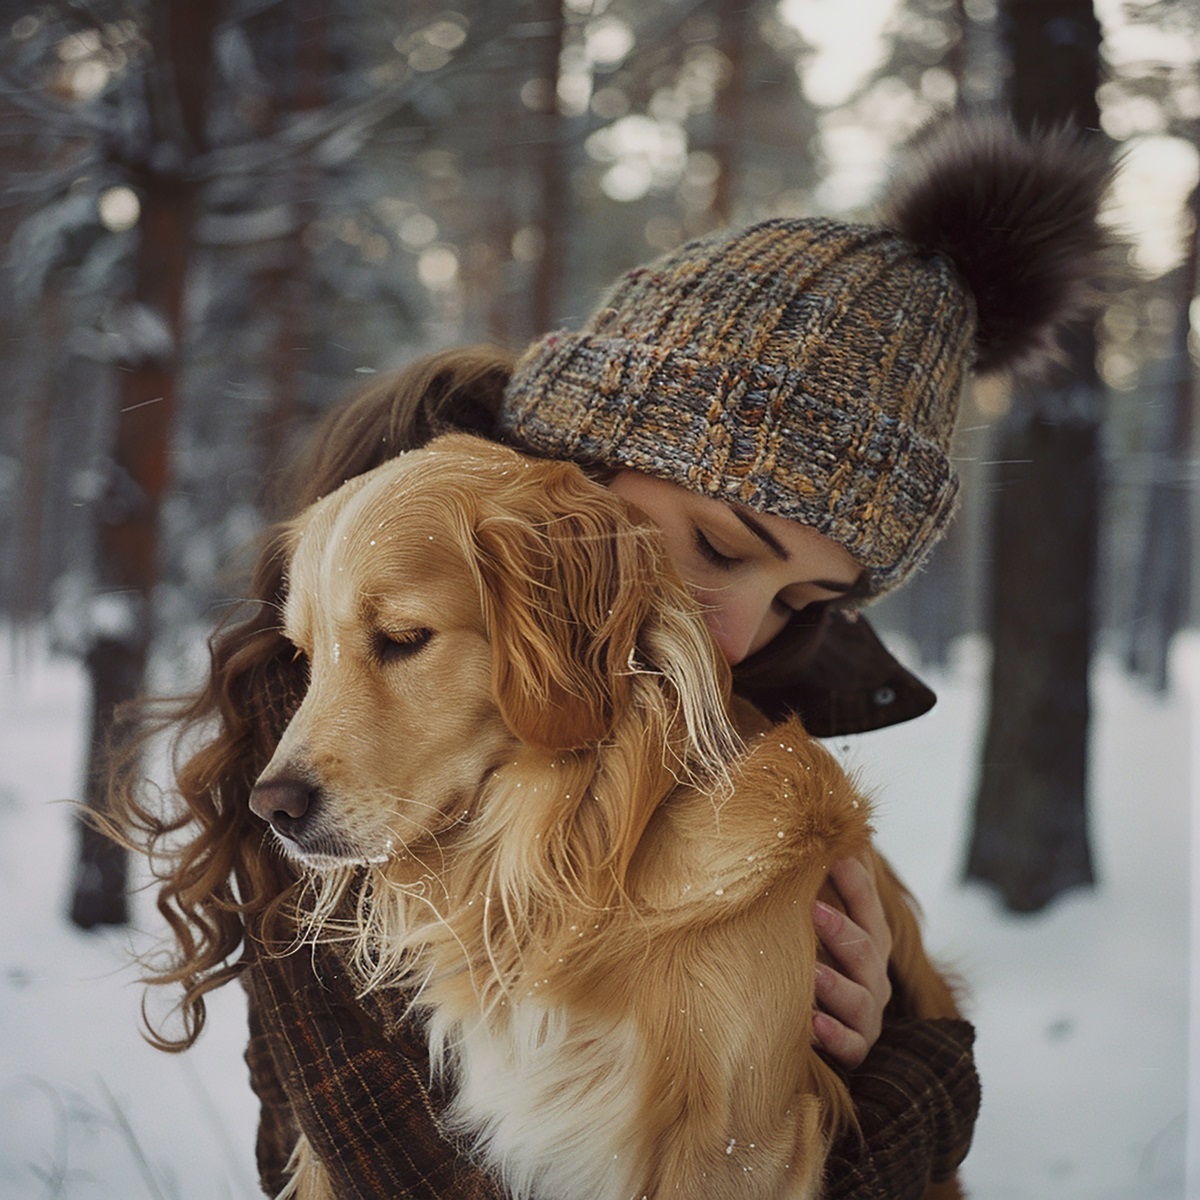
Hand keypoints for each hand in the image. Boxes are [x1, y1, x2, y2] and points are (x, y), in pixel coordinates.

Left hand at [812, 856, 892, 1068]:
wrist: (825, 1033)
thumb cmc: (817, 961)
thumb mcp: (820, 925)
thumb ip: (819, 886)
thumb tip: (815, 827)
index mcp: (869, 942)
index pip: (867, 907)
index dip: (856, 881)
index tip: (835, 855)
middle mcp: (873, 977)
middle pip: (867, 950)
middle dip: (842, 929)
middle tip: (812, 908)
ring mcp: (866, 1016)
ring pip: (860, 1000)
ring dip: (835, 984)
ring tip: (810, 972)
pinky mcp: (854, 1050)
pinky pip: (849, 1046)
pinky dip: (834, 1036)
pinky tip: (813, 1025)